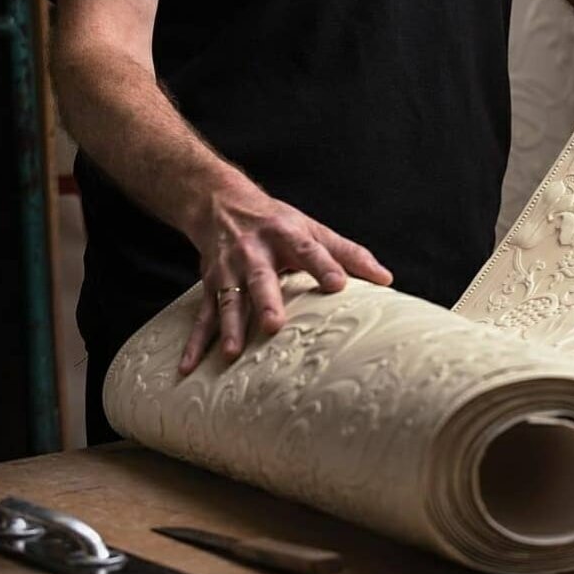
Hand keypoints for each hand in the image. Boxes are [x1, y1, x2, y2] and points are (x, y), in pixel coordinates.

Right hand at [178, 183, 391, 374]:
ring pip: (227, 300)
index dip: (324, 265)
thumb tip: (386, 279)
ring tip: (232, 353)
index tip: (339, 285)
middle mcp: (253, 252)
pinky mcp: (209, 286)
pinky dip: (194, 344)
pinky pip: (201, 317)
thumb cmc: (277, 223)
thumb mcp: (313, 230)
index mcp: (285, 234)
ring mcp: (228, 270)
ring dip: (228, 327)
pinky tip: (187, 369)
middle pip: (261, 278)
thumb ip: (349, 254)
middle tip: (273, 325)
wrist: (220, 204)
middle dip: (265, 301)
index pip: (308, 249)